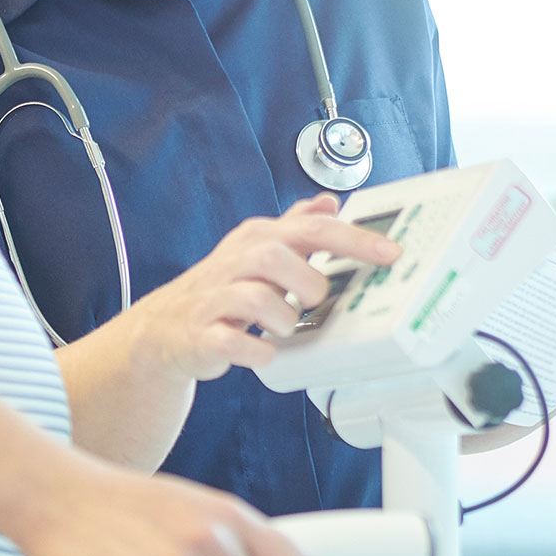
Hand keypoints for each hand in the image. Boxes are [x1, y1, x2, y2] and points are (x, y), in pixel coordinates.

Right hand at [125, 196, 404, 381]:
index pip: (311, 229)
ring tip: (284, 327)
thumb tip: (329, 202)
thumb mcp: (260, 249)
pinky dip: (256, 351)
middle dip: (307, 282)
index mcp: (258, 239)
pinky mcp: (203, 335)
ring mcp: (216, 298)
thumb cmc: (225, 288)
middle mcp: (236, 262)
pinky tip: (264, 352)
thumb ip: (297, 226)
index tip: (391, 253)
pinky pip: (232, 342)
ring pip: (256, 299)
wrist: (165, 328)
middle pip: (277, 256)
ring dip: (282, 318)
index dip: (353, 240)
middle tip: (313, 300)